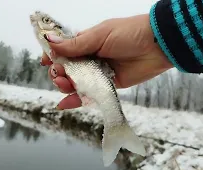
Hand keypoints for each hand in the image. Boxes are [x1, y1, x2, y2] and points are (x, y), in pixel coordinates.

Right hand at [41, 14, 172, 109]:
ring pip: (76, 82)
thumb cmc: (129, 33)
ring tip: (65, 85)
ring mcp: (98, 72)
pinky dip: (77, 100)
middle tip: (60, 74)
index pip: (64, 49)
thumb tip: (50, 42)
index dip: (52, 55)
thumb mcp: (100, 35)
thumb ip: (76, 44)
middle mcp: (90, 57)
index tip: (45, 61)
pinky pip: (90, 94)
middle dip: (59, 73)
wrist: (158, 46)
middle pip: (67, 69)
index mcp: (87, 41)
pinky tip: (64, 104)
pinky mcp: (108, 85)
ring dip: (66, 86)